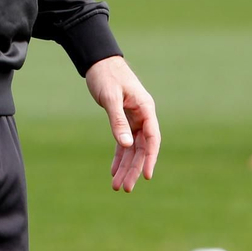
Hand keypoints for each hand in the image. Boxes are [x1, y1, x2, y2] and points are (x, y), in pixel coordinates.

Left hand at [85, 55, 159, 191]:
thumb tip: (126, 145)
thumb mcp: (110, 97)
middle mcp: (143, 116)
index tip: (146, 176)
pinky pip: (123, 142)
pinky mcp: (123, 119)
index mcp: (146, 108)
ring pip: (132, 148)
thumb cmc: (106, 75)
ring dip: (125, 167)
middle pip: (142, 148)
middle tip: (125, 189)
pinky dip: (118, 156)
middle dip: (134, 169)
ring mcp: (134, 119)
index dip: (150, 158)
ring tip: (117, 186)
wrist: (98, 61)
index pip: (152, 138)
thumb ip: (118, 121)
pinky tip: (113, 171)